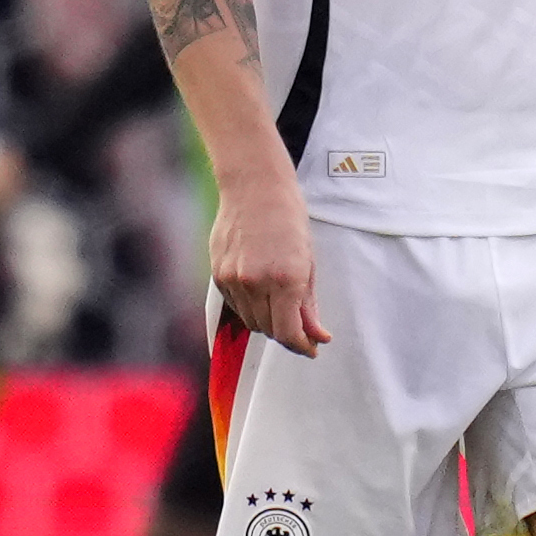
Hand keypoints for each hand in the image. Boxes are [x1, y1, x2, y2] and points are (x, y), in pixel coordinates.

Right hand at [210, 167, 326, 356]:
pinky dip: (249, 307)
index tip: (312, 348)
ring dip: (267, 321)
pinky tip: (260, 289)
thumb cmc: (289, 219)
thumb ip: (309, 305)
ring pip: (251, 322)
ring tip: (279, 302)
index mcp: (286, 279)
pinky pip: (235, 306)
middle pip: (269, 331)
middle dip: (286, 333)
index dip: (302, 346)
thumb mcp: (308, 262)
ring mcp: (233, 279)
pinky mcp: (218, 275)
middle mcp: (257, 282)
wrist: (255, 186)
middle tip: (301, 325)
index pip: (289, 333)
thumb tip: (317, 336)